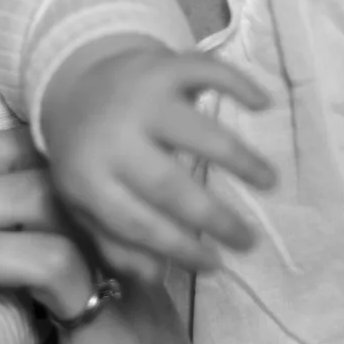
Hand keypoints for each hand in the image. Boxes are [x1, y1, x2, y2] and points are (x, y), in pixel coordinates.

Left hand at [38, 40, 274, 275]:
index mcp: (86, 179)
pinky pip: (206, 73)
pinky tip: (263, 105)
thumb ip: (115, 242)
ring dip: (239, 159)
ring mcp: (139, 98)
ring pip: (197, 132)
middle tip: (249, 240)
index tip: (216, 266)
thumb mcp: (86, 203)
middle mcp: (112, 138)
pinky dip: (238, 85)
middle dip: (214, 218)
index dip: (179, 248)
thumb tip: (155, 277)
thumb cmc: (87, 155)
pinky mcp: (161, 65)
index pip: (137, 223)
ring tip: (270, 181)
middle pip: (169, 185)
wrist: (74, 84)